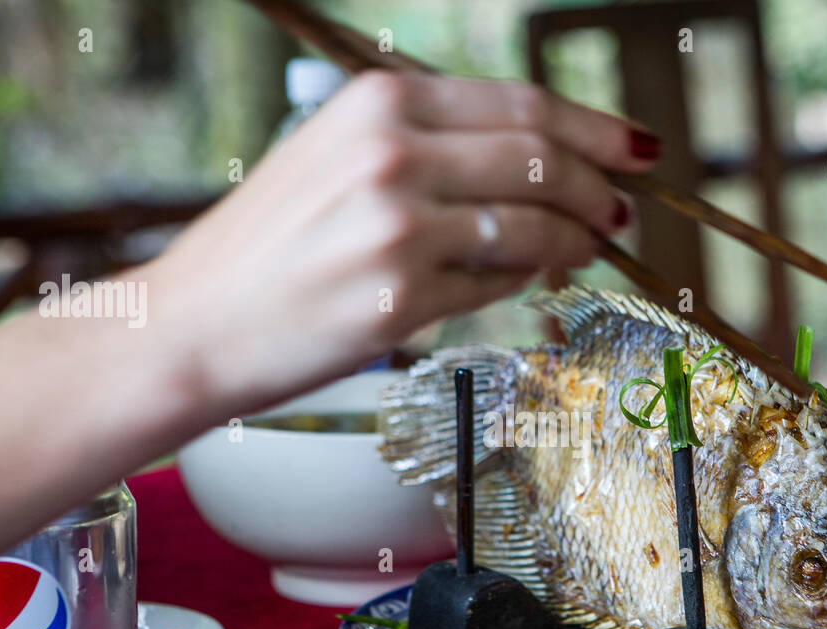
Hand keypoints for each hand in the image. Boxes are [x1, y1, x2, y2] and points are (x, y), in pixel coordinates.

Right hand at [147, 70, 658, 418]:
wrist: (191, 324)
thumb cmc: (264, 245)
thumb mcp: (332, 156)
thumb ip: (426, 143)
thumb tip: (533, 156)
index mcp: (376, 105)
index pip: (521, 106)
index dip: (594, 128)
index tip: (635, 148)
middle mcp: (391, 158)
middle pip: (541, 161)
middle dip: (599, 189)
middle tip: (621, 211)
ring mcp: (399, 232)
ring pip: (534, 228)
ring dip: (576, 241)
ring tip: (587, 249)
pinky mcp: (402, 302)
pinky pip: (497, 286)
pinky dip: (524, 282)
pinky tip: (526, 280)